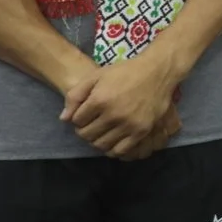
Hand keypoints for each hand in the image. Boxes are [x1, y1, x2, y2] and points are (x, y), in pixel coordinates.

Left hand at [63, 51, 180, 158]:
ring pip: (101, 144)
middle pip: (87, 135)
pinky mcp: (141, 131)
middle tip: (92, 124)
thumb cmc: (125, 71)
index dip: (78, 118)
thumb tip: (64, 119)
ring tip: (102, 131)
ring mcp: (128, 124)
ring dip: (97, 140)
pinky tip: (113, 140)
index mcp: (100, 100)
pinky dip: (112, 149)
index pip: (77, 121)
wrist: (157, 71)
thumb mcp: (96, 76)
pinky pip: (120, 150)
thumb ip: (76, 95)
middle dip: (85, 130)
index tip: (86, 114)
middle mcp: (113, 115)